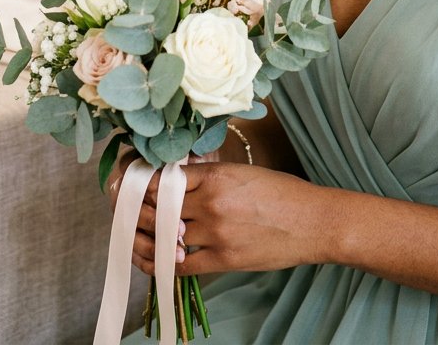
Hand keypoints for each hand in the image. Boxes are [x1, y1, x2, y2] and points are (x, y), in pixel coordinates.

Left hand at [130, 161, 330, 277]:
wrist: (313, 221)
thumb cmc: (283, 193)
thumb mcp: (244, 173)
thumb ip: (210, 178)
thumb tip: (179, 182)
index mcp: (217, 175)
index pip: (165, 179)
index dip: (143, 184)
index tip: (131, 185)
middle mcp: (211, 202)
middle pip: (159, 208)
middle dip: (138, 210)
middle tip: (125, 210)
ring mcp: (216, 233)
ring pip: (165, 236)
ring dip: (146, 237)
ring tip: (135, 234)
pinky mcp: (222, 259)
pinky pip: (179, 264)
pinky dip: (161, 263)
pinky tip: (153, 259)